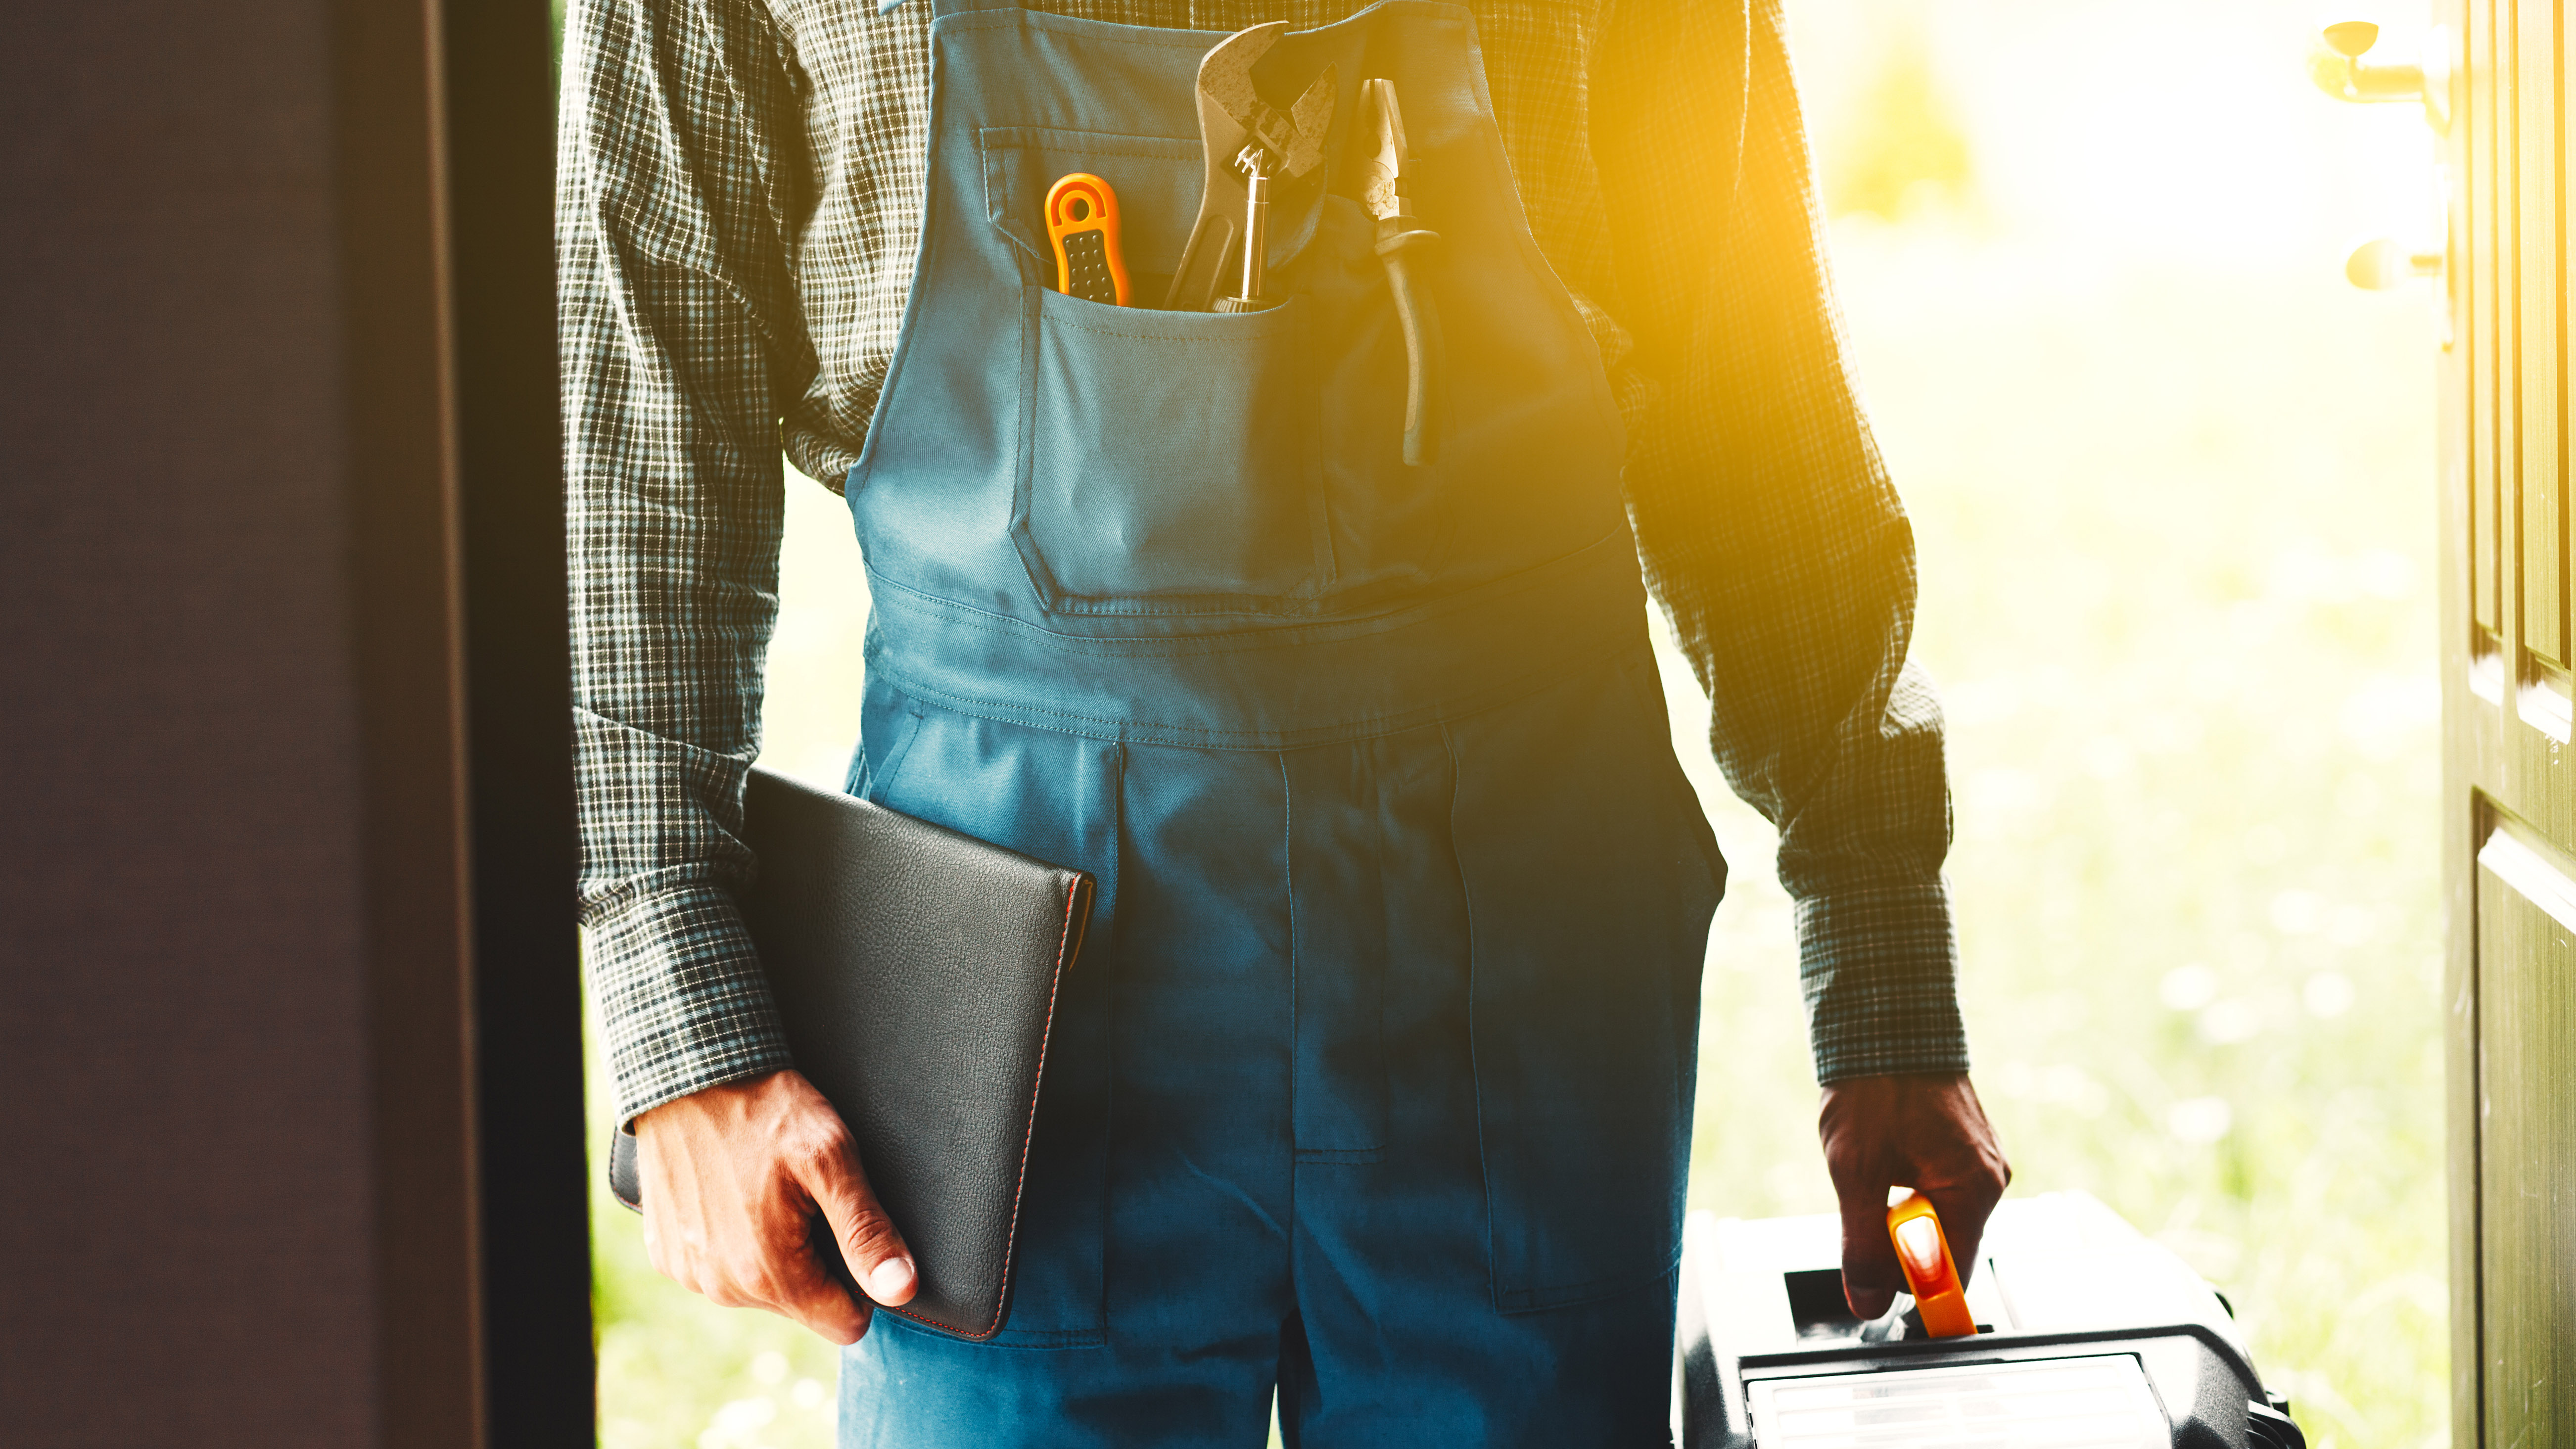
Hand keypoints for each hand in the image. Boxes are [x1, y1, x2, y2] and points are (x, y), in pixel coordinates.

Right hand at [633, 1069, 917, 1343]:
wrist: (686, 1072)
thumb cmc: (765, 1110)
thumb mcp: (831, 1158)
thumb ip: (867, 1231)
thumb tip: (902, 1290)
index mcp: (770, 1274)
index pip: (845, 1323)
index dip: (860, 1281)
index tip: (848, 1229)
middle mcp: (723, 1288)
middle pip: (803, 1304)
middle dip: (816, 1260)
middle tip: (805, 1197)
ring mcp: (689, 1273)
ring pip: (761, 1290)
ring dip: (773, 1251)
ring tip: (768, 1190)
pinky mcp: (666, 1254)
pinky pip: (719, 1270)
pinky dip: (733, 1241)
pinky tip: (733, 1194)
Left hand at [1817, 1071, 2009, 1319]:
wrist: (1886, 1023)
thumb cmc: (1874, 1088)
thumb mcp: (1855, 1172)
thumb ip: (1862, 1245)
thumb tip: (1867, 1302)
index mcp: (1974, 1191)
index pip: (1953, 1275)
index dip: (1912, 1286)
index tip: (1876, 1279)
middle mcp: (1990, 1180)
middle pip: (1946, 1248)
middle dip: (1898, 1239)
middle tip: (1865, 1198)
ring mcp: (1983, 1163)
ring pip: (1939, 1218)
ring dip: (1899, 1210)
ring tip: (1874, 1165)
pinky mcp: (1968, 1150)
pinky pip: (1941, 1191)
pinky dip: (1908, 1187)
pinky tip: (1886, 1156)